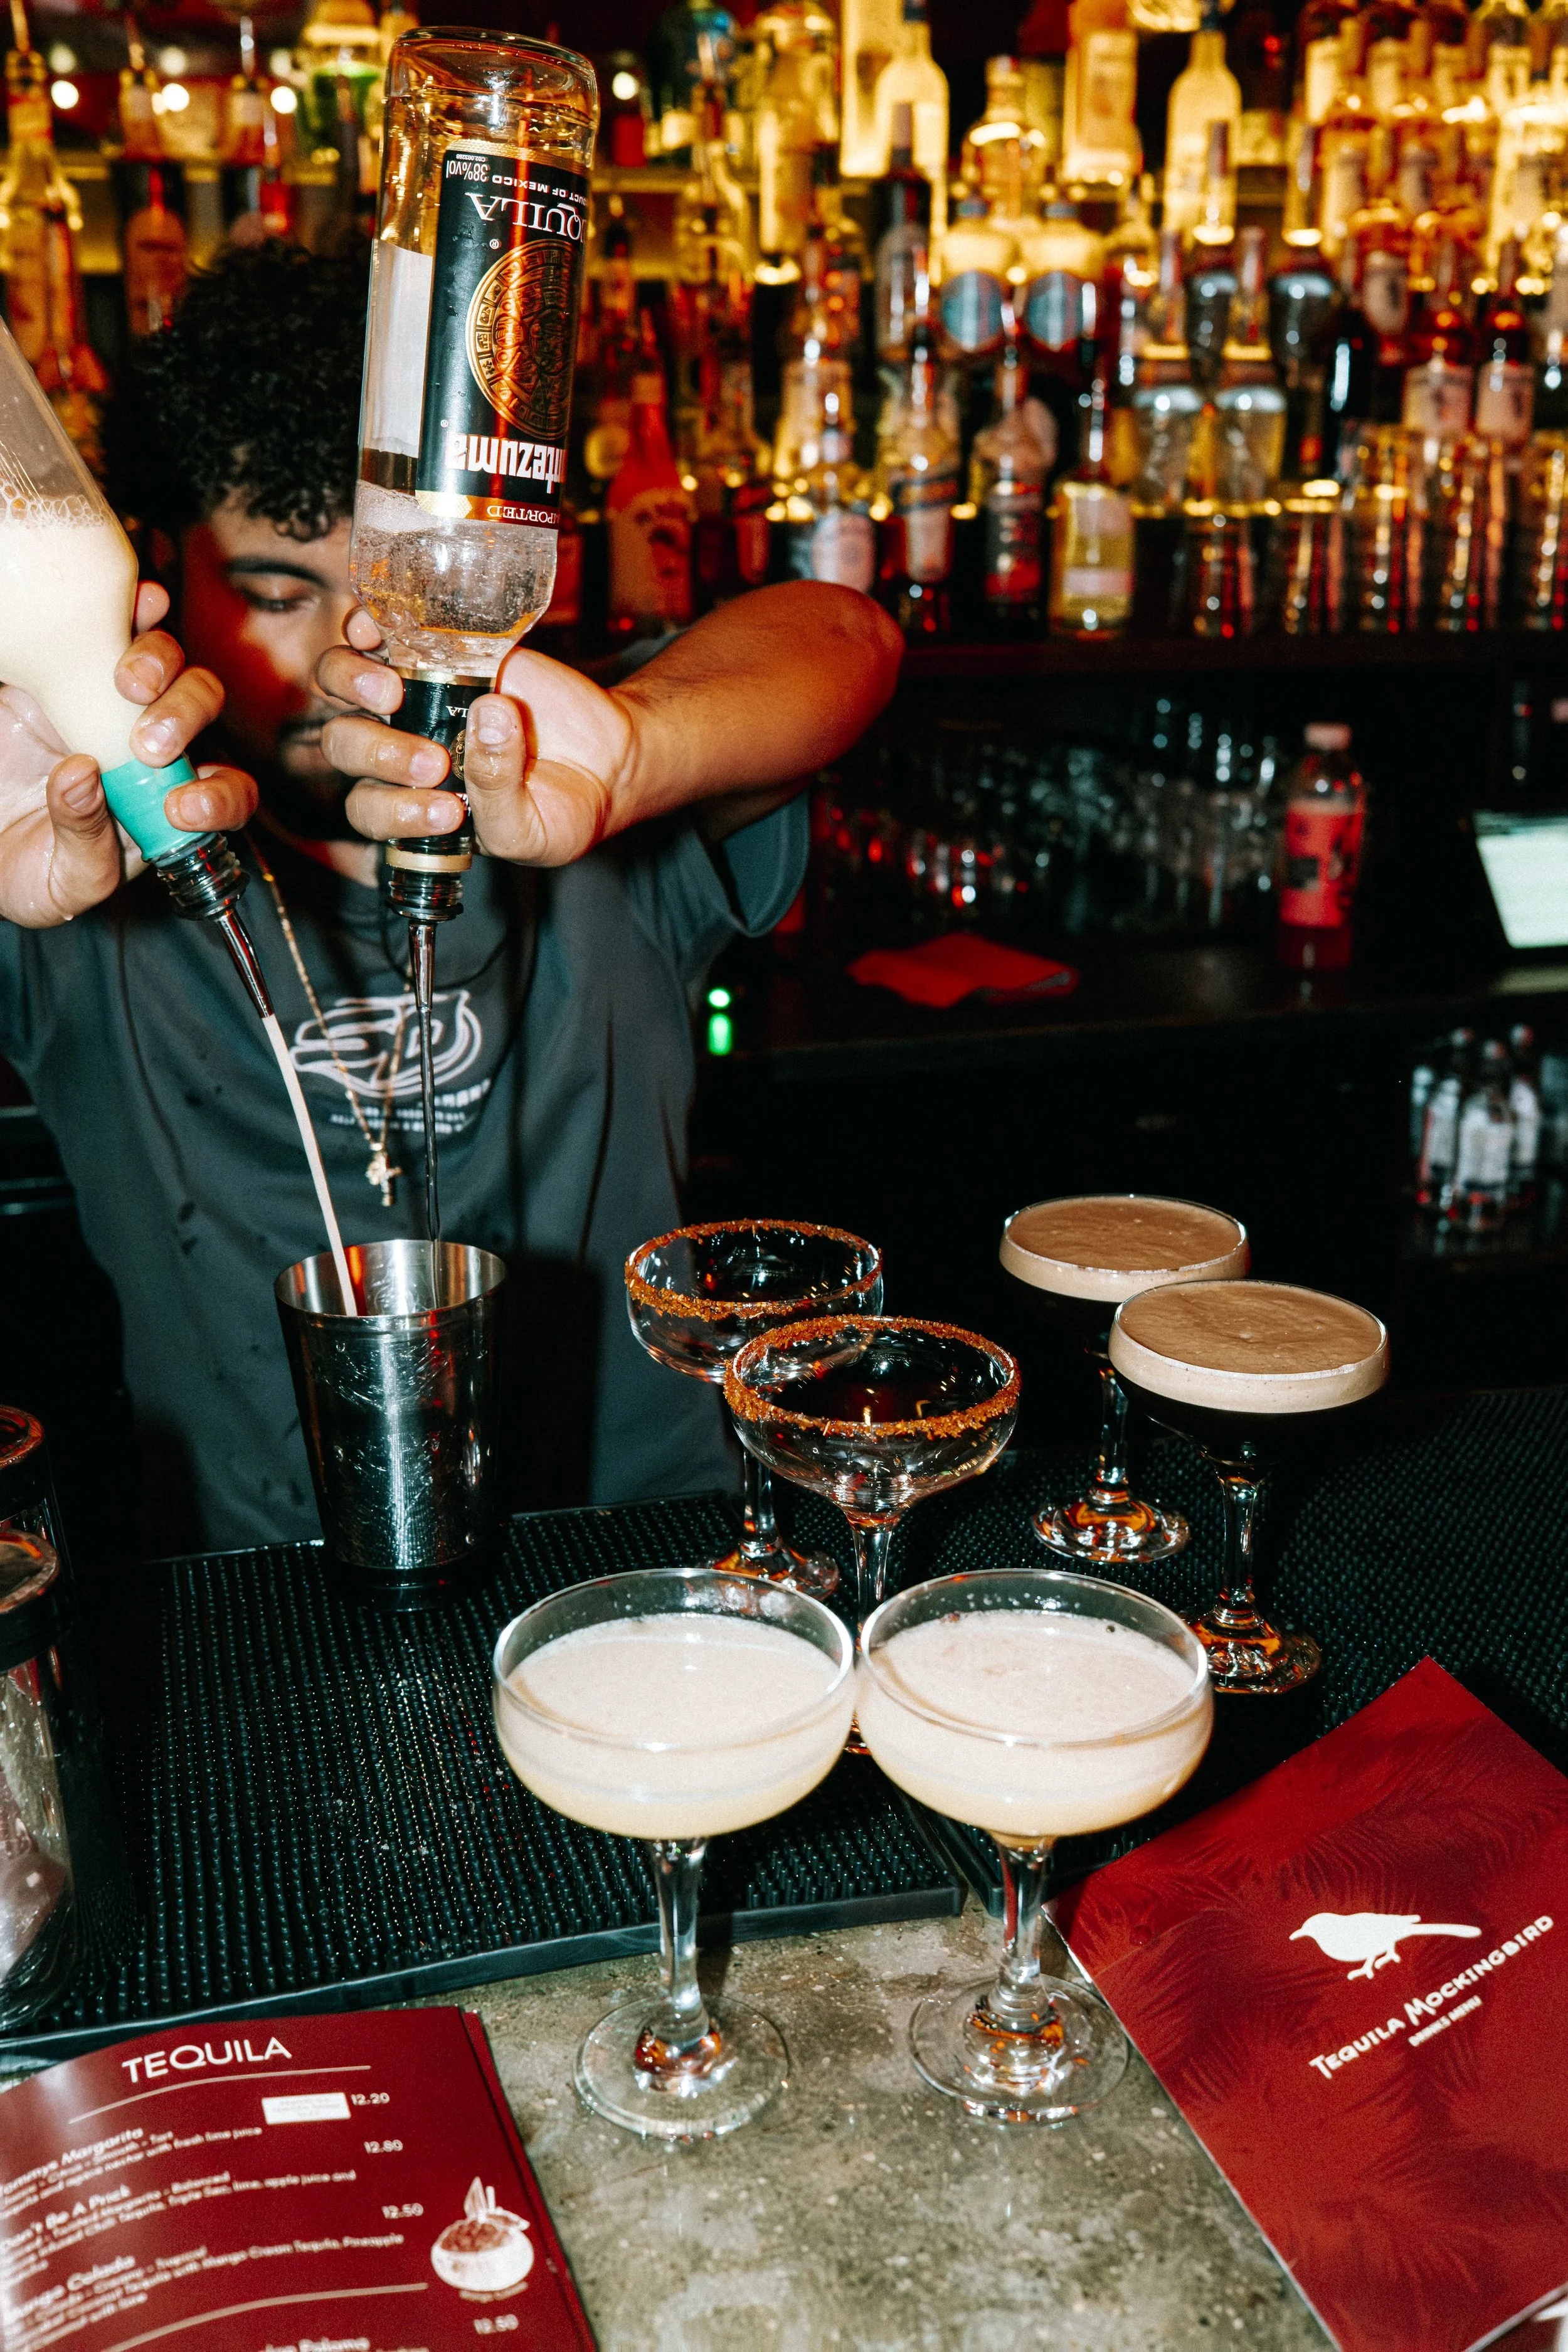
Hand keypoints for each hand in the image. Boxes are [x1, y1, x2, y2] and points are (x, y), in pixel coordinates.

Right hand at [0, 582, 255, 927]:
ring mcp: (113, 704)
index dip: (221, 796)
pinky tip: (132, 607)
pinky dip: (134, 610)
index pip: (227, 791)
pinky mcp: (70, 671)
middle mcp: (151, 748)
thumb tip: (83, 776)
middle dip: (187, 717)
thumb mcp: (63, 882)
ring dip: (161, 664)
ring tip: (126, 682)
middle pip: (201, 711)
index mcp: (166, 804)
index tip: (184, 806)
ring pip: (169, 664)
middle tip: (146, 741)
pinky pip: (115, 627)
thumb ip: (85, 845)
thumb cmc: (27, 871)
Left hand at [318, 607, 633, 866]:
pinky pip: (385, 633)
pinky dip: (370, 627)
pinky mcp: (445, 653)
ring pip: (345, 684)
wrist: (608, 760)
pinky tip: (380, 631)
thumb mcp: (530, 827)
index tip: (451, 813)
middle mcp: (402, 750)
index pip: (368, 808)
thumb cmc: (562, 808)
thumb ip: (497, 793)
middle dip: (379, 753)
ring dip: (355, 684)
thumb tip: (486, 716)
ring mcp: (417, 697)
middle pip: (345, 745)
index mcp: (412, 804)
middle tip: (436, 761)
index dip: (391, 811)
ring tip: (395, 690)